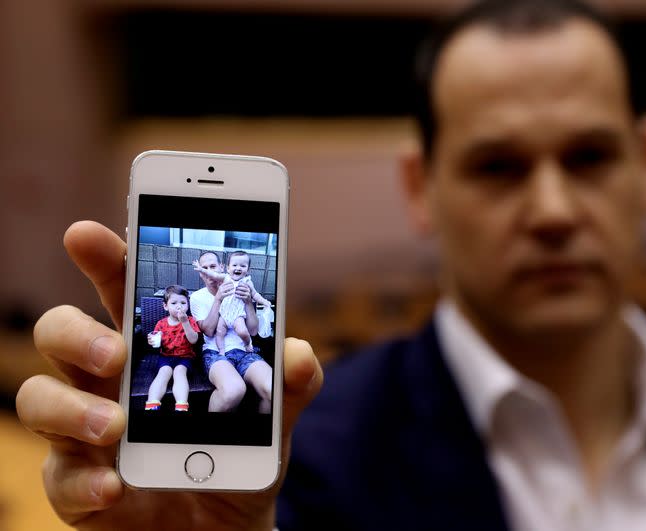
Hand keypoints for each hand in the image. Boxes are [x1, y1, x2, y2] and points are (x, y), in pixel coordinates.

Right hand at [16, 221, 323, 529]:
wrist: (227, 526)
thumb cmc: (238, 453)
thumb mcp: (275, 415)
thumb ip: (289, 382)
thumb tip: (297, 355)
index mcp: (154, 348)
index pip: (120, 291)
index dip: (104, 259)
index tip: (87, 234)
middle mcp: (108, 382)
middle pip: (61, 334)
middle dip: (76, 332)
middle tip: (116, 351)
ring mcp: (86, 431)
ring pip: (39, 398)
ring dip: (72, 408)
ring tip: (118, 426)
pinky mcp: (79, 484)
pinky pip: (60, 476)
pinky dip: (84, 479)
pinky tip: (115, 485)